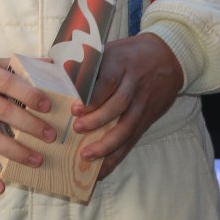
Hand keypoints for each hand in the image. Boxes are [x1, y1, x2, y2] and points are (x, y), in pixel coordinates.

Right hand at [0, 54, 56, 194]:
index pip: (9, 84)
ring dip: (16, 151)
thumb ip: (13, 64)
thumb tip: (47, 64)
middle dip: (31, 126)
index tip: (48, 106)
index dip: (30, 94)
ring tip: (37, 160)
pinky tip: (0, 186)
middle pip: (5, 113)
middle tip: (51, 137)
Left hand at [72, 33, 182, 178]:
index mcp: (121, 64)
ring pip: (127, 127)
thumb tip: (51, 69)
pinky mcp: (147, 119)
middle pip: (118, 105)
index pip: (108, 82)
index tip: (75, 108)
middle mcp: (134, 84)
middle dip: (97, 121)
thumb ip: (85, 60)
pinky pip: (132, 140)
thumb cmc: (128, 54)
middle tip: (77, 129)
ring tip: (86, 155)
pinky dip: (117, 156)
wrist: (168, 57)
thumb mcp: (109, 48)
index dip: (92, 97)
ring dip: (107, 144)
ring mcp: (142, 103)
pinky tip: (101, 170)